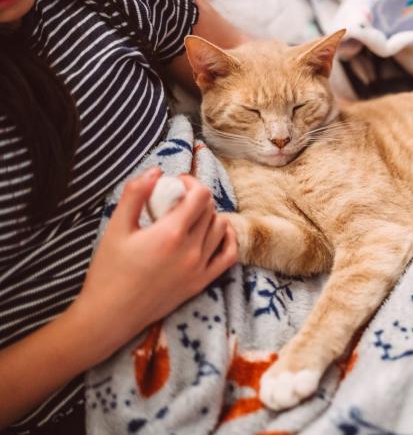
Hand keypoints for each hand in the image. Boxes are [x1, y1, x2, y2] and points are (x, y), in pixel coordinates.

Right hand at [72, 167, 236, 352]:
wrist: (110, 315)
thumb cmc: (109, 270)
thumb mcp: (116, 227)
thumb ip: (135, 194)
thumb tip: (156, 170)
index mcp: (171, 233)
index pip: (200, 195)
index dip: (191, 182)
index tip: (176, 183)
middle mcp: (191, 250)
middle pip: (210, 210)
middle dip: (197, 198)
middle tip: (178, 199)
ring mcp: (200, 268)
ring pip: (222, 229)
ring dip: (210, 216)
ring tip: (191, 216)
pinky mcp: (202, 283)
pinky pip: (229, 256)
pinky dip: (228, 240)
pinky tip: (216, 233)